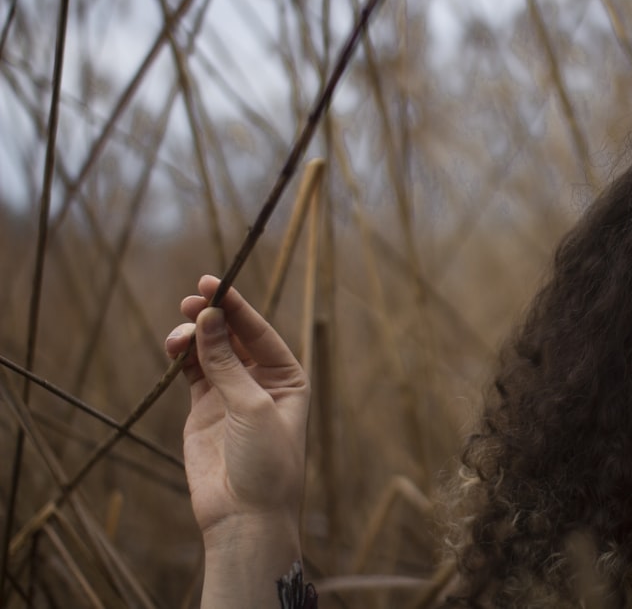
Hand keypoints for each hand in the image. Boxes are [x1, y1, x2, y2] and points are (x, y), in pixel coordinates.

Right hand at [165, 275, 307, 602]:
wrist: (245, 517)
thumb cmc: (266, 462)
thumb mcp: (252, 407)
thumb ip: (227, 363)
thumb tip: (208, 317)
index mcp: (289, 378)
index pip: (260, 332)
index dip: (237, 306)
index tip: (213, 282)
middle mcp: (261, 382)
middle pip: (234, 336)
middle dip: (213, 316)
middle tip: (191, 301)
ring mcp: (231, 395)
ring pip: (210, 351)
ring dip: (194, 336)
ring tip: (179, 335)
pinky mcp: (204, 410)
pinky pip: (192, 372)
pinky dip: (182, 357)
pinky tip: (175, 348)